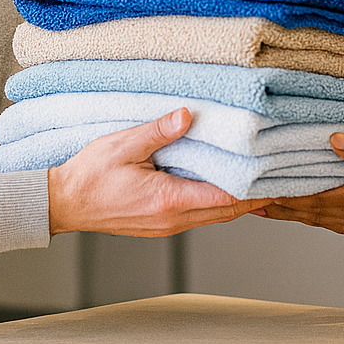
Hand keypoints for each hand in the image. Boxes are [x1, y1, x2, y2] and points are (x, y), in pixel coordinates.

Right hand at [47, 108, 268, 235]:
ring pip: (214, 217)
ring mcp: (166, 226)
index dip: (254, 190)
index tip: (276, 179)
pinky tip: (223, 189)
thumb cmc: (88, 176)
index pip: (224, 199)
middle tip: (279, 180)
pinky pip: (199, 217)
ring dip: (238, 203)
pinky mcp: (160, 225)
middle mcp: (172, 219)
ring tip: (259, 182)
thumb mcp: (123, 145)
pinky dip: (217, 205)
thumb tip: (187, 116)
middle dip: (255, 198)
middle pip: (227, 213)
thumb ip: (158, 131)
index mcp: (167, 200)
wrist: (63, 204)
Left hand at [258, 133, 343, 234]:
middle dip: (278, 207)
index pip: (314, 200)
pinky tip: (302, 209)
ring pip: (320, 220)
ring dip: (292, 213)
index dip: (283, 197)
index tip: (256, 191)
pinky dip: (312, 216)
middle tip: (247, 201)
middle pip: (310, 214)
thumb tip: (334, 141)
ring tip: (264, 206)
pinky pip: (334, 221)